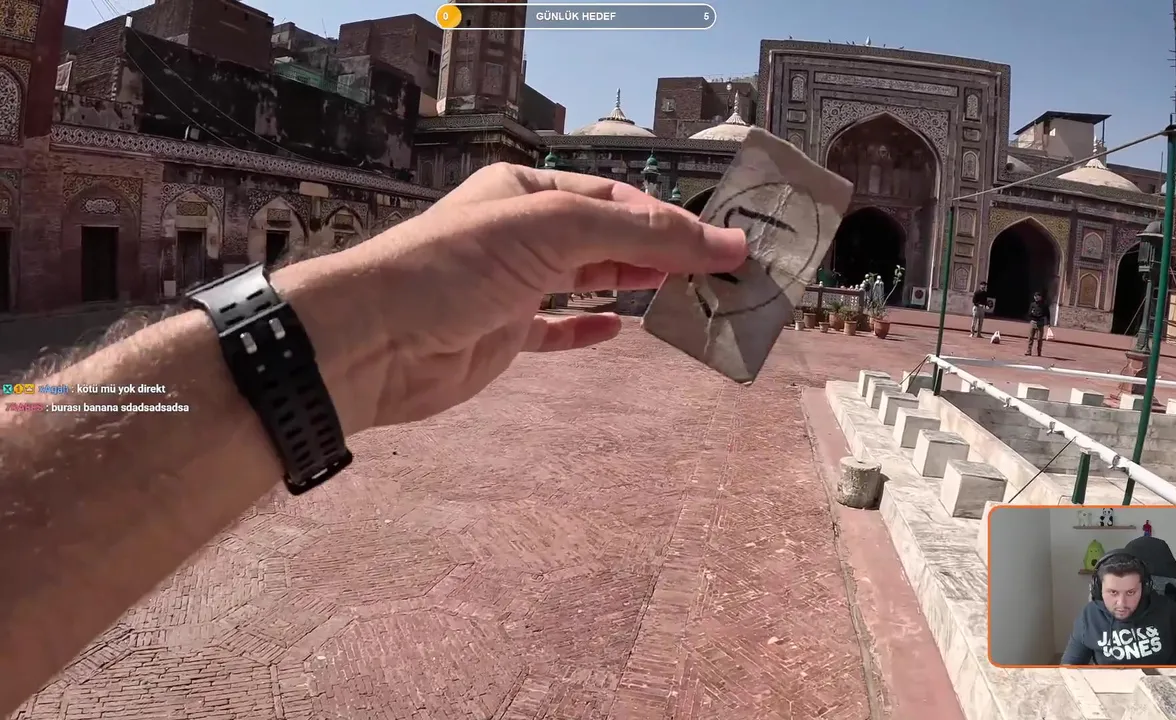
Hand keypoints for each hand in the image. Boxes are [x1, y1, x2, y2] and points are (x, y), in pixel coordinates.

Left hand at [282, 164, 746, 432]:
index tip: (722, 245)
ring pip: (586, 280)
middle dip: (660, 250)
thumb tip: (720, 241)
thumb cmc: (452, 267)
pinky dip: (587, 328)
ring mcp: (510, 285)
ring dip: (633, 284)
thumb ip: (638, 232)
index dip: (670, 220)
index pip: (614, 197)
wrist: (373, 341)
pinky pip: (555, 329)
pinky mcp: (501, 335)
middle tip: (718, 272)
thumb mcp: (551, 230)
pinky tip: (618, 328)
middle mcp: (519, 231)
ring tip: (686, 293)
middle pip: (605, 236)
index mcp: (526, 190)